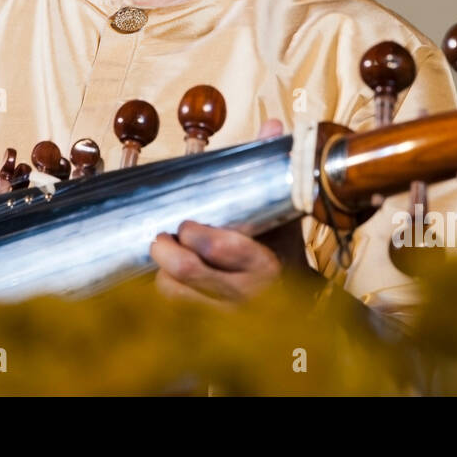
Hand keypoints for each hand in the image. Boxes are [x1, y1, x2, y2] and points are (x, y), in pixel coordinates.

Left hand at [148, 118, 285, 305]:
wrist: (296, 308)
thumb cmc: (281, 252)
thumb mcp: (283, 215)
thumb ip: (272, 172)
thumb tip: (272, 126)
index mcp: (265, 264)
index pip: (223, 246)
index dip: (195, 233)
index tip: (186, 224)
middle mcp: (245, 296)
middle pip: (188, 274)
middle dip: (166, 252)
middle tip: (160, 238)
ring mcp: (225, 317)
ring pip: (174, 295)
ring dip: (162, 274)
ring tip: (165, 257)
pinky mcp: (207, 330)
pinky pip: (171, 312)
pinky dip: (164, 292)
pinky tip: (166, 278)